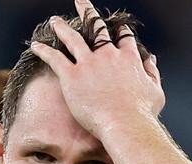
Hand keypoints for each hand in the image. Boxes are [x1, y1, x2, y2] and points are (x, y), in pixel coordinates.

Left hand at [30, 0, 164, 137]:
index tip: (117, 27)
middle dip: (88, 13)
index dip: (119, 31)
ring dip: (63, 28)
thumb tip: (151, 58)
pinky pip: (55, 58)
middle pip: (97, 28)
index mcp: (129, 59)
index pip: (124, 38)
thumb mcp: (156, 91)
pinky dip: (44, 51)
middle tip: (81, 3)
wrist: (125, 124)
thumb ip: (152, 72)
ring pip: (73, 38)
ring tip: (55, 21)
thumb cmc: (142, 113)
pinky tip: (35, 46)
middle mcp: (108, 55)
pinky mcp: (72, 76)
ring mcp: (89, 64)